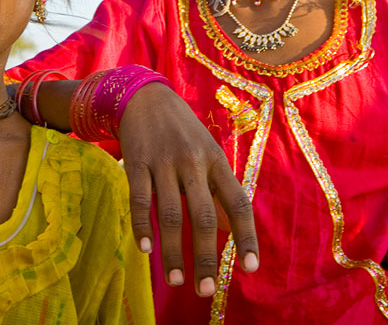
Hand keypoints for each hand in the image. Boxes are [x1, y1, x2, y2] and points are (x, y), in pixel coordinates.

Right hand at [118, 83, 258, 295]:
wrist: (145, 96)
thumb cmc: (183, 132)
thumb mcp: (209, 155)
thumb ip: (218, 191)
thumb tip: (230, 230)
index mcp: (217, 162)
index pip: (238, 203)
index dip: (246, 236)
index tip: (251, 268)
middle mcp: (194, 162)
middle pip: (203, 216)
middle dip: (206, 256)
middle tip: (205, 290)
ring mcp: (164, 162)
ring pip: (170, 214)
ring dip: (173, 251)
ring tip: (177, 280)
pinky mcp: (136, 161)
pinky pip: (140, 199)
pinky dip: (142, 226)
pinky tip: (146, 250)